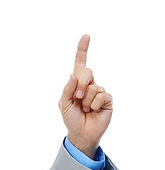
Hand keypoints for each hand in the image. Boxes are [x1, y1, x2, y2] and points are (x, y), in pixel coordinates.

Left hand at [59, 34, 112, 158]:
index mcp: (76, 82)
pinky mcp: (107, 100)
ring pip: (93, 87)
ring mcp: (98, 91)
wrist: (81, 133)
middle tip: (77, 98)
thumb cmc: (70, 118)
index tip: (86, 36)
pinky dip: (94, 104)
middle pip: (87, 72)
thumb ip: (67, 89)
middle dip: (80, 85)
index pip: (80, 63)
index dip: (83, 49)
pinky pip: (101, 95)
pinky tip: (92, 111)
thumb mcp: (63, 104)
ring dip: (85, 100)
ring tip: (84, 109)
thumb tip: (73, 75)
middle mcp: (88, 84)